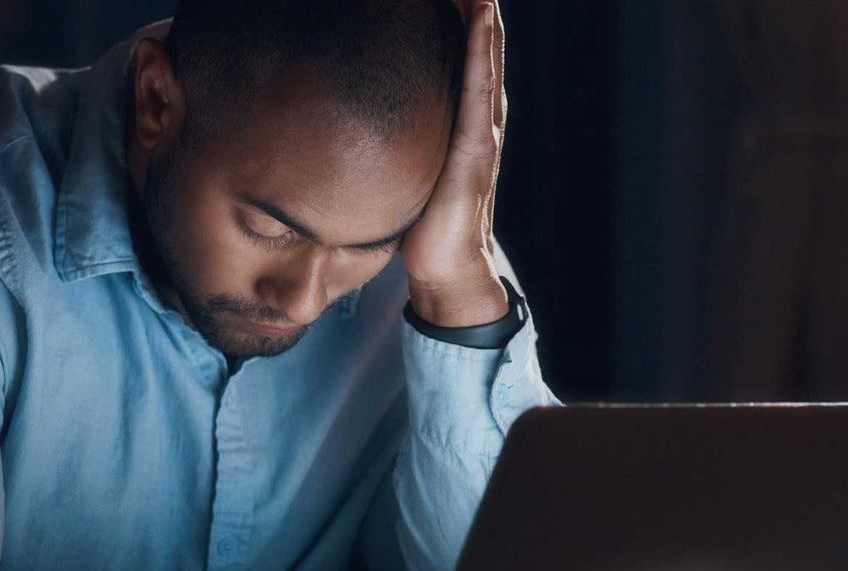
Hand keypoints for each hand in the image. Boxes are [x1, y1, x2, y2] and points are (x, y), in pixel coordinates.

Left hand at [399, 0, 509, 326]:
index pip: (466, 57)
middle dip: (477, 8)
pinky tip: (481, 19)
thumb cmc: (424, 221)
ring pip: (487, 58)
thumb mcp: (409, 167)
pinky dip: (482, 51)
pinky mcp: (477, 150)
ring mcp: (482, 132)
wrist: (445, 268)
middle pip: (483, 49)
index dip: (463, 18)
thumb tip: (360, 118)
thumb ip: (401, 141)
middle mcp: (480, 119)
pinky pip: (478, 90)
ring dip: (485, 17)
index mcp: (464, 122)